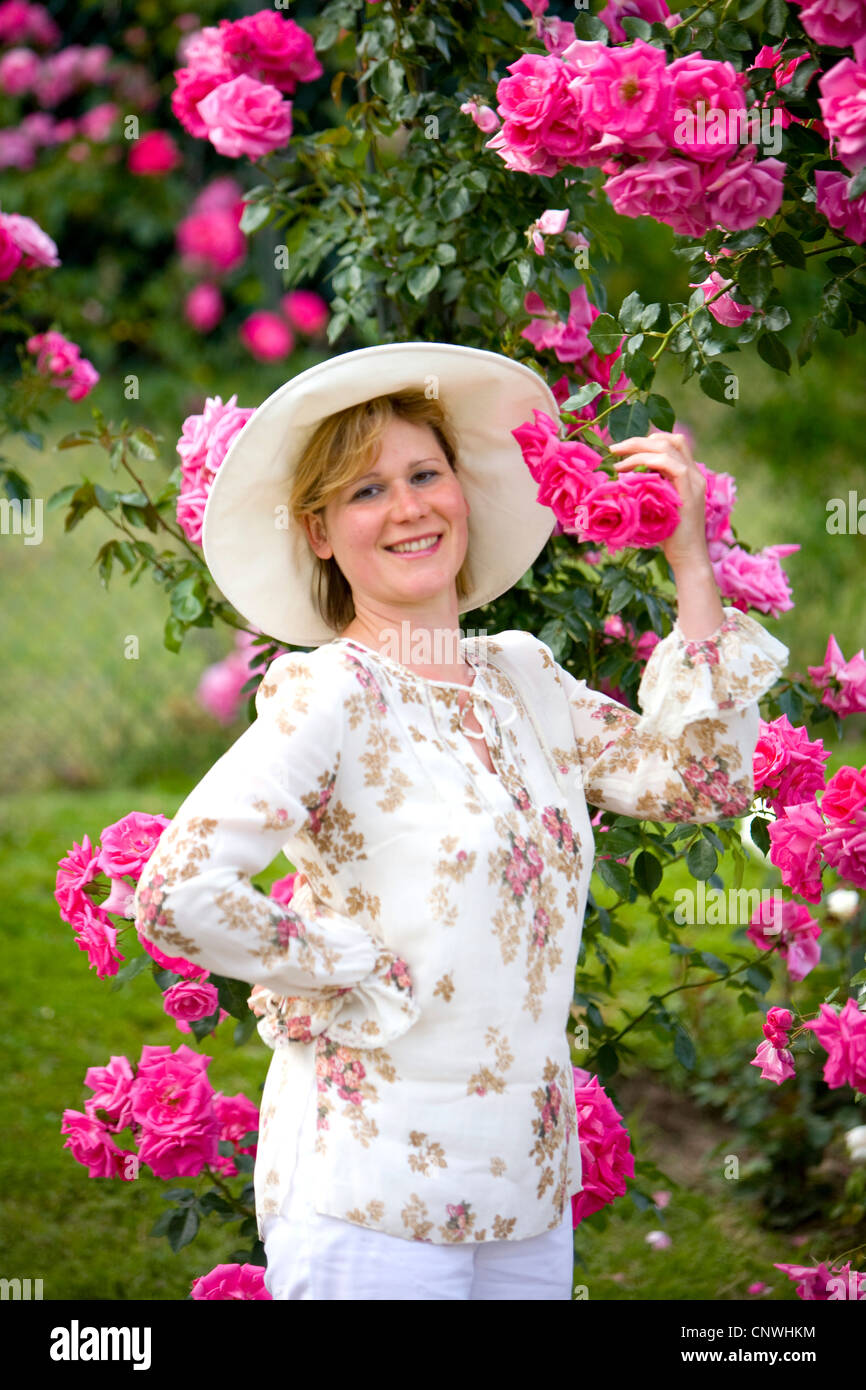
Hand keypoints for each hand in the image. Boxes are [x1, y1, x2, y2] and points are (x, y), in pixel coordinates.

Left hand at [608, 430, 709, 572]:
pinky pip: (672, 466)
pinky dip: (647, 462)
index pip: (672, 443)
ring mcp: (694, 481)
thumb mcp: (655, 506)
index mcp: (688, 474)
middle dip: (638, 440)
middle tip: (614, 449)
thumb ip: (648, 489)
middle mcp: (694, 473)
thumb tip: (622, 480)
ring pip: (669, 448)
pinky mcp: (690, 492)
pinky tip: (628, 471)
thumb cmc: (667, 536)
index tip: (623, 449)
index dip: (647, 440)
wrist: (687, 557)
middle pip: (670, 440)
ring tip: (617, 459)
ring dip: (638, 449)